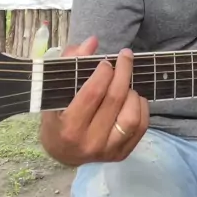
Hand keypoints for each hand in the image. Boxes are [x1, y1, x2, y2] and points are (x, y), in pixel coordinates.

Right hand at [40, 36, 148, 166]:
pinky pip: (141, 127)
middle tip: (125, 56)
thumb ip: (71, 63)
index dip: (103, 73)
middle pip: (114, 101)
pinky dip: (141, 107)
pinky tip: (133, 96)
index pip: (92, 94)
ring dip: (132, 92)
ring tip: (126, 82)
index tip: (106, 61)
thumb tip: (93, 41)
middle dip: (123, 72)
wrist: (62, 151)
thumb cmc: (57, 116)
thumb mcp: (55, 91)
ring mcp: (107, 151)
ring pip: (131, 116)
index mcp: (69, 128)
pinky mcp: (122, 154)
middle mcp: (89, 143)